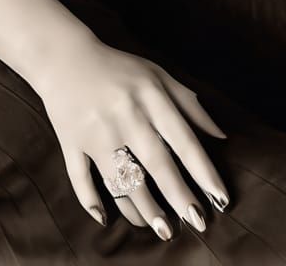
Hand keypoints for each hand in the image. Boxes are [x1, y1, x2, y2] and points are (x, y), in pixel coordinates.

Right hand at [30, 34, 229, 237]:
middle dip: (179, 196)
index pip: (183, 139)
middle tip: (197, 223)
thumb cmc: (119, 69)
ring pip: (122, 179)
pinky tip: (106, 219)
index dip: (203, 171)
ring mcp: (96, 131)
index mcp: (150, 96)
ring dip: (143, 208)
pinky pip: (80, 178)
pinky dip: (91, 201)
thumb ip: (189, 105)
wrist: (64, 56)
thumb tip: (221, 136)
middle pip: (156, 163)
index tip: (221, 198)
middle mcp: (125, 115)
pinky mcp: (70, 142)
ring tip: (163, 229)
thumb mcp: (157, 76)